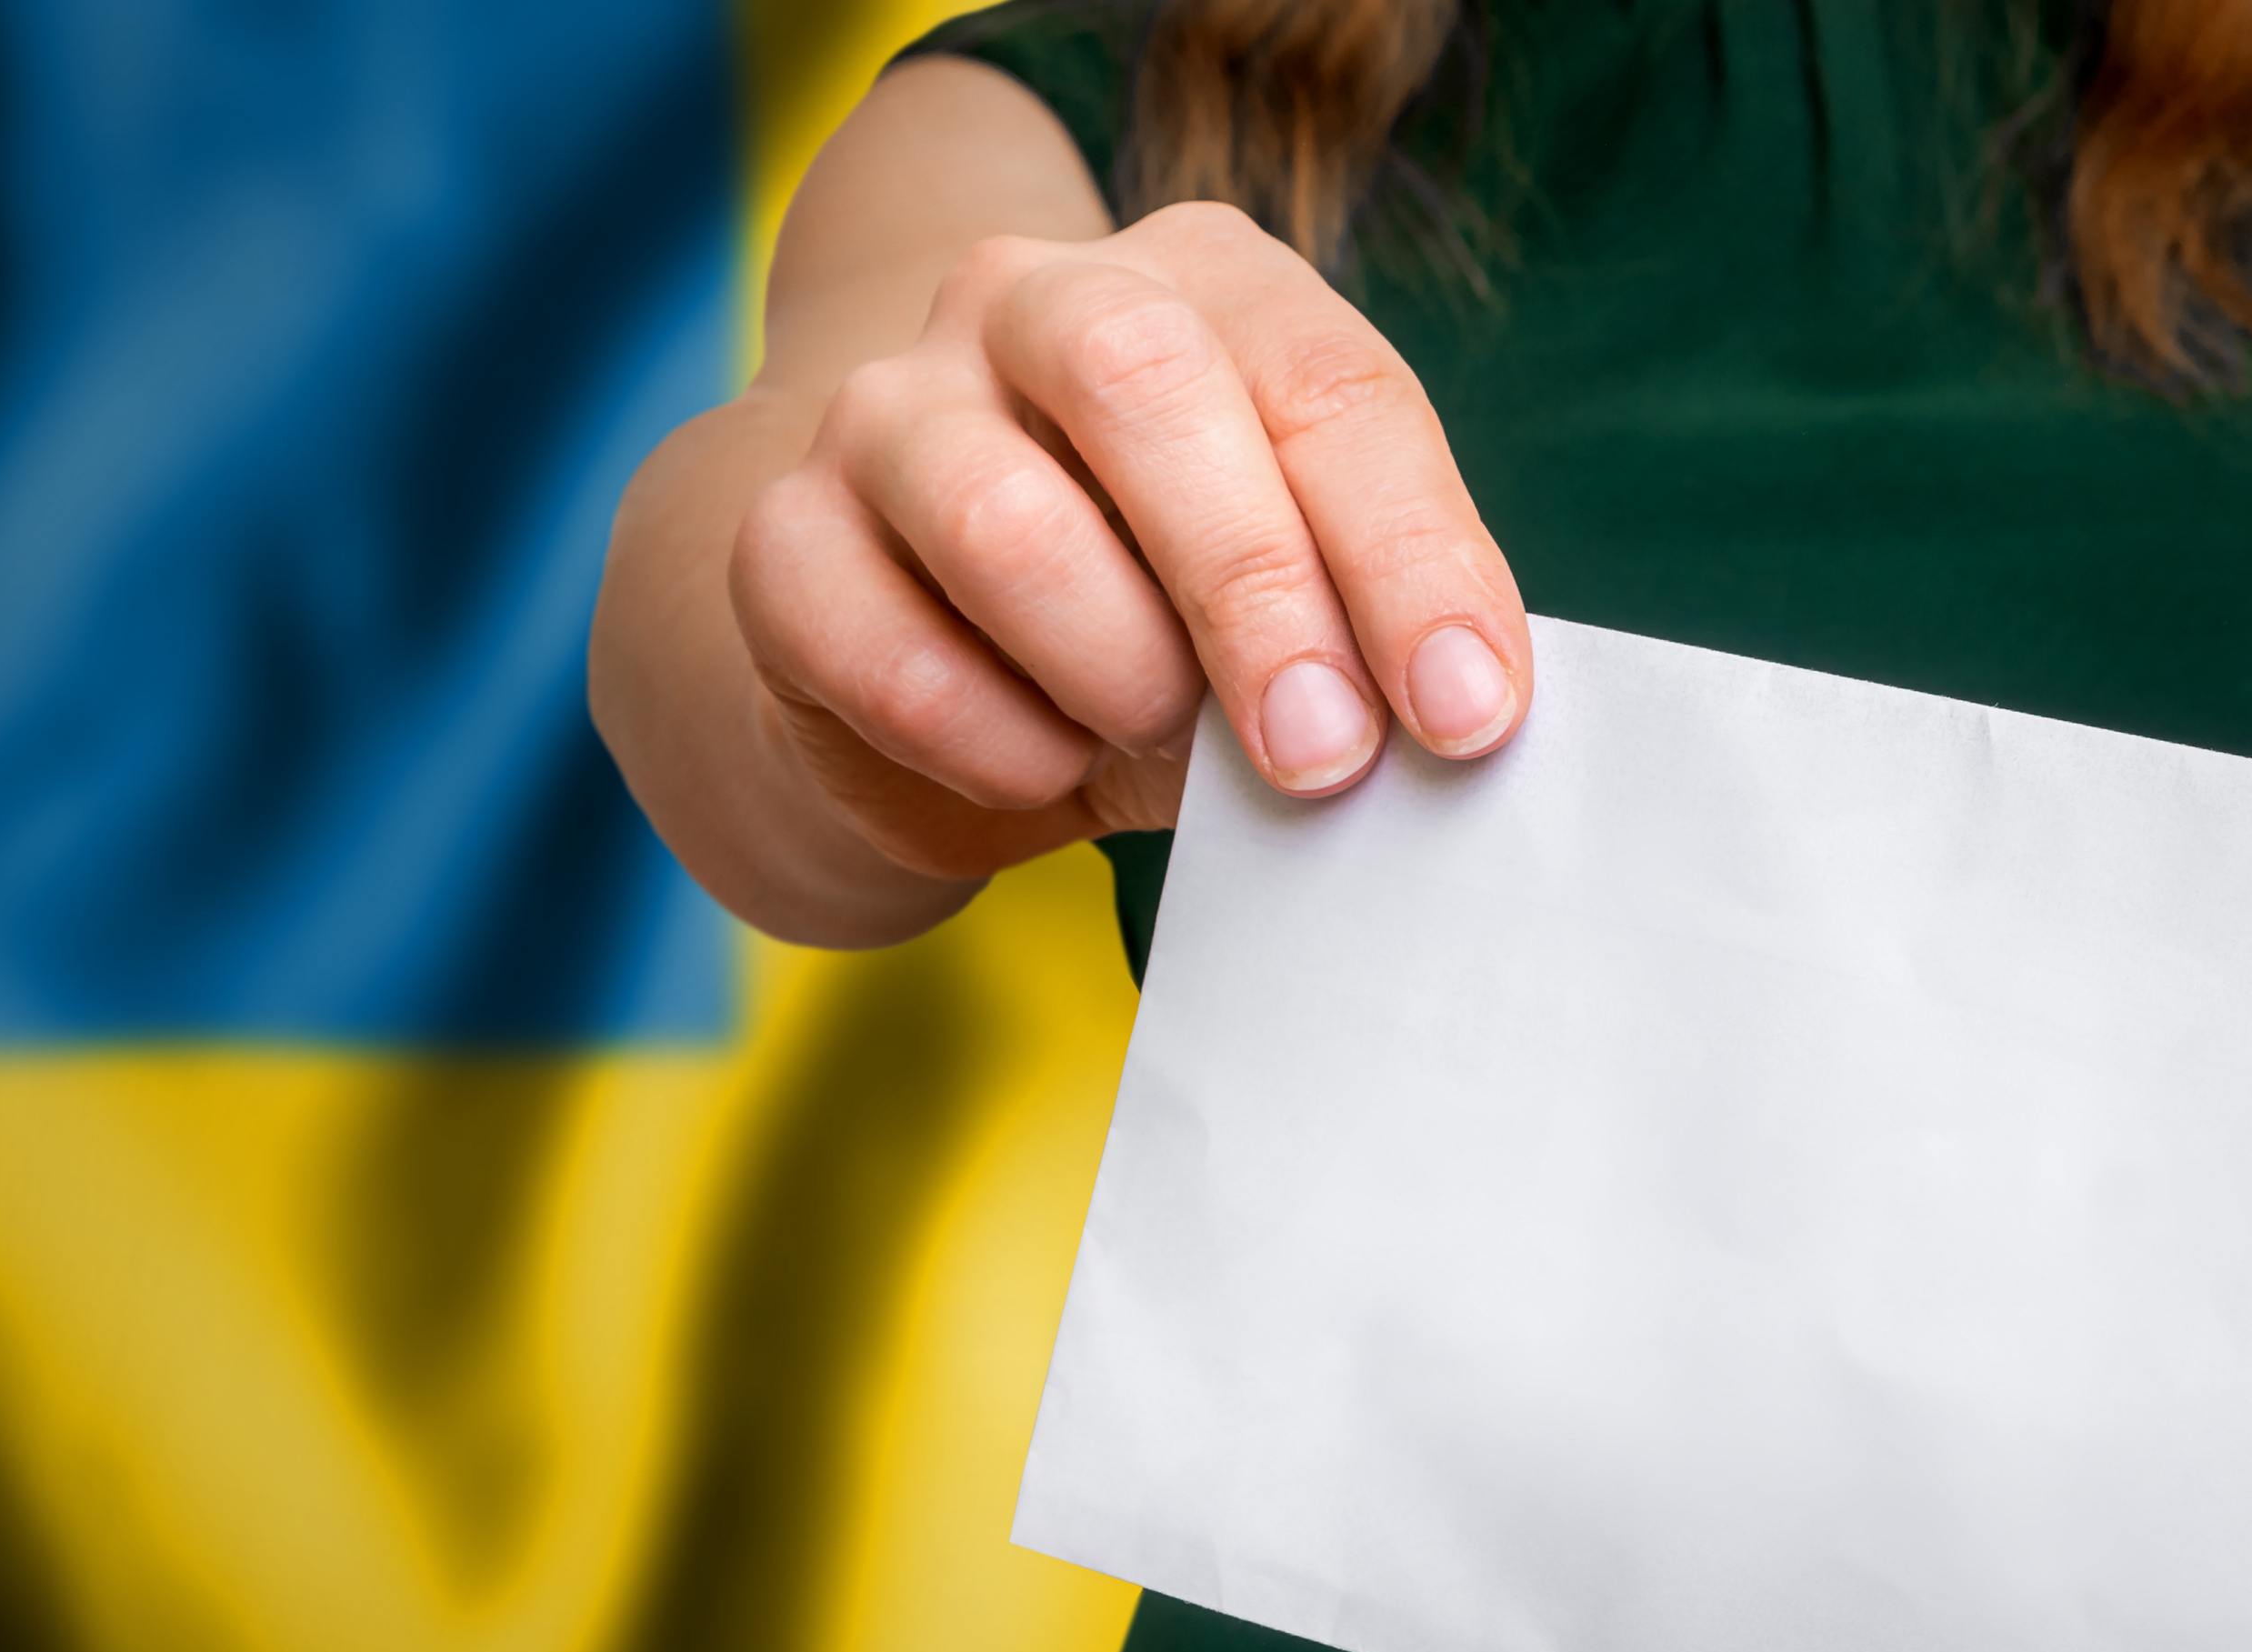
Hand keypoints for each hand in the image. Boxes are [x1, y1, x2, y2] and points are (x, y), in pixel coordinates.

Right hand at [728, 201, 1529, 884]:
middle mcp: (1029, 300)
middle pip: (1141, 386)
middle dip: (1254, 591)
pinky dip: (995, 748)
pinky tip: (1044, 766)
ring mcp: (887, 410)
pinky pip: (891, 657)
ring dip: (1118, 675)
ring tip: (1158, 740)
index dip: (1411, 559)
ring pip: (1005, 524)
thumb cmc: (1170, 621)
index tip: (1466, 715)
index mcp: (1201, 286)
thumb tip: (1457, 716)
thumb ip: (1373, 629)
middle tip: (1320, 755)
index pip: (1325, 386)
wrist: (942, 670)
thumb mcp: (1302, 606)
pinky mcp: (785, 544)